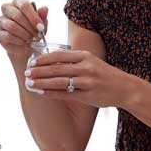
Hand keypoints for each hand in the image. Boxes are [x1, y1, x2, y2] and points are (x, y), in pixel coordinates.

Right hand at [0, 0, 48, 58]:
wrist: (26, 45)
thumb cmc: (33, 30)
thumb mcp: (41, 23)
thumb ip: (42, 16)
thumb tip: (44, 8)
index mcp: (18, 2)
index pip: (24, 5)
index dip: (33, 16)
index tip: (40, 27)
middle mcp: (7, 9)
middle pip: (17, 15)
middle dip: (29, 27)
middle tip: (37, 35)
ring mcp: (1, 21)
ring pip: (12, 26)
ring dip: (24, 34)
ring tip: (32, 40)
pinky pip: (8, 37)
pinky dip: (19, 41)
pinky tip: (25, 44)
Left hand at [24, 49, 138, 109]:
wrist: (124, 88)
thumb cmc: (104, 74)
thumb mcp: (90, 61)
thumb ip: (73, 60)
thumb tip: (50, 61)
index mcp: (85, 56)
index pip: (59, 55)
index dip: (44, 58)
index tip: (32, 61)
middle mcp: (86, 67)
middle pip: (57, 68)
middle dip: (39, 71)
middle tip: (26, 73)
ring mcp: (87, 82)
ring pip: (60, 82)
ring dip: (43, 83)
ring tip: (31, 83)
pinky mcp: (88, 95)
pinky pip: (66, 94)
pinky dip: (52, 93)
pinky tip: (42, 92)